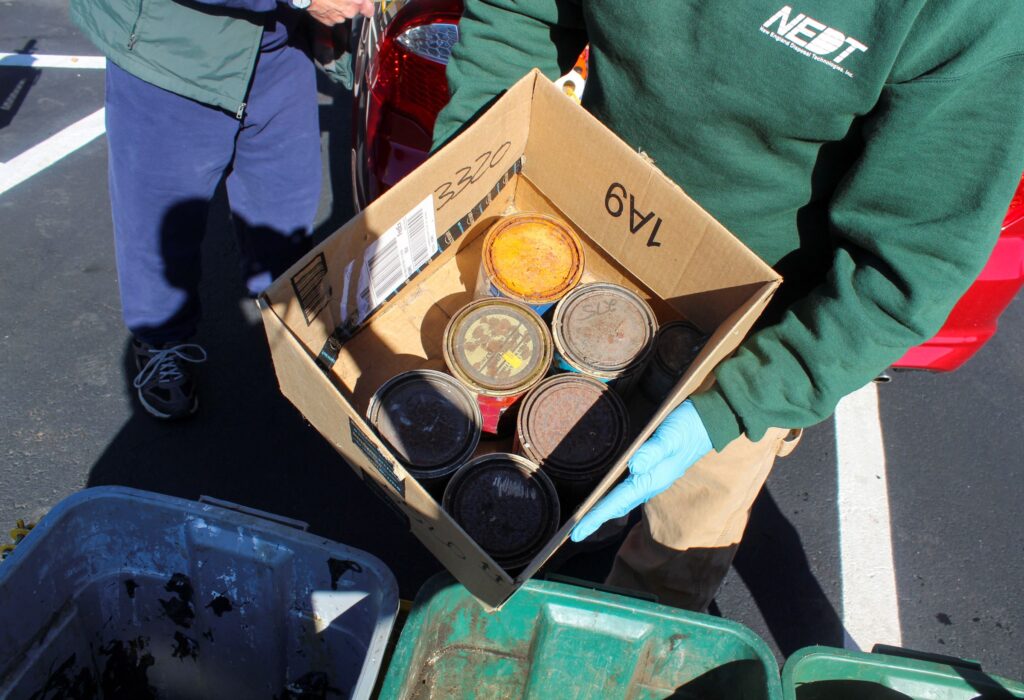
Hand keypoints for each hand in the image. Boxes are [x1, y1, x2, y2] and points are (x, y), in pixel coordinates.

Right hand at [307, 0, 372, 24]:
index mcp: (356, 1)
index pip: (369, 7)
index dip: (366, 3)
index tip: (365, 2)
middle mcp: (350, 12)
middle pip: (356, 9)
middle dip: (352, 3)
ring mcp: (339, 19)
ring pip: (345, 13)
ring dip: (341, 7)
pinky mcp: (329, 22)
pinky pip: (334, 16)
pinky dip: (332, 11)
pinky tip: (326, 3)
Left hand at [570, 400, 712, 541]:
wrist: (710, 422)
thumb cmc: (688, 428)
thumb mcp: (670, 437)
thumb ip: (654, 452)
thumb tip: (634, 467)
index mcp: (651, 479)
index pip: (617, 502)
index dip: (596, 517)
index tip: (577, 532)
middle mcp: (650, 482)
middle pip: (617, 506)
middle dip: (595, 519)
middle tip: (574, 532)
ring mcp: (653, 477)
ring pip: (622, 499)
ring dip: (604, 509)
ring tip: (585, 518)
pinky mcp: (654, 469)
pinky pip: (628, 488)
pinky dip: (614, 496)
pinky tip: (606, 494)